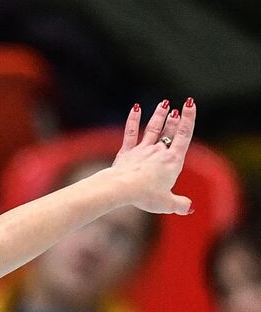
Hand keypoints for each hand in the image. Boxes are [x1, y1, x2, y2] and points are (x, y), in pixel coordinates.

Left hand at [109, 97, 196, 215]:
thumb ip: (180, 204)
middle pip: (169, 131)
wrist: (122, 188)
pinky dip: (133, 120)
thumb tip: (189, 208)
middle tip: (178, 108)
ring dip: (158, 115)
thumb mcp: (167, 203)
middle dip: (175, 119)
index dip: (188, 119)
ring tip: (163, 103)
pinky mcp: (126, 152)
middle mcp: (159, 152)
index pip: (184, 136)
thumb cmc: (146, 196)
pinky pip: (130, 133)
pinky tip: (135, 108)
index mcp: (173, 161)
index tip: (190, 104)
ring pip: (152, 128)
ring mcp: (142, 150)